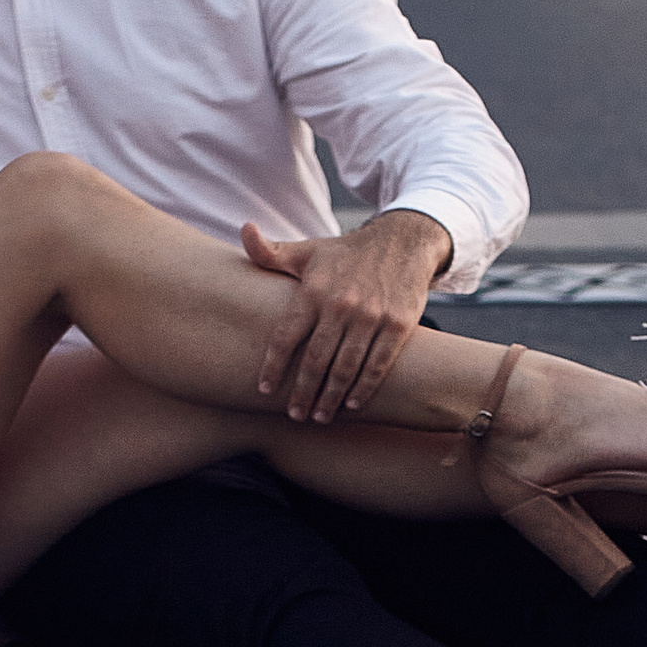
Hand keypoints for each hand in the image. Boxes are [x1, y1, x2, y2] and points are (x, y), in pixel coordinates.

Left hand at [241, 206, 453, 422]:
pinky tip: (351, 404)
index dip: (273, 367)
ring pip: (346, 368)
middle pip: (315, 360)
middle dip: (303, 393)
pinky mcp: (399, 325)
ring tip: (319, 417)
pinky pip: (378, 364)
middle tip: (294, 415)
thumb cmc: (346, 254)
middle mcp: (341, 305)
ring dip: (330, 398)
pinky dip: (364, 388)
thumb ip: (270, 251)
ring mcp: (372, 316)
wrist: (403, 242)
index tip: (264, 390)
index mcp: (313, 291)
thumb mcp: (307, 250)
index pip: (286, 336)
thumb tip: (244, 229)